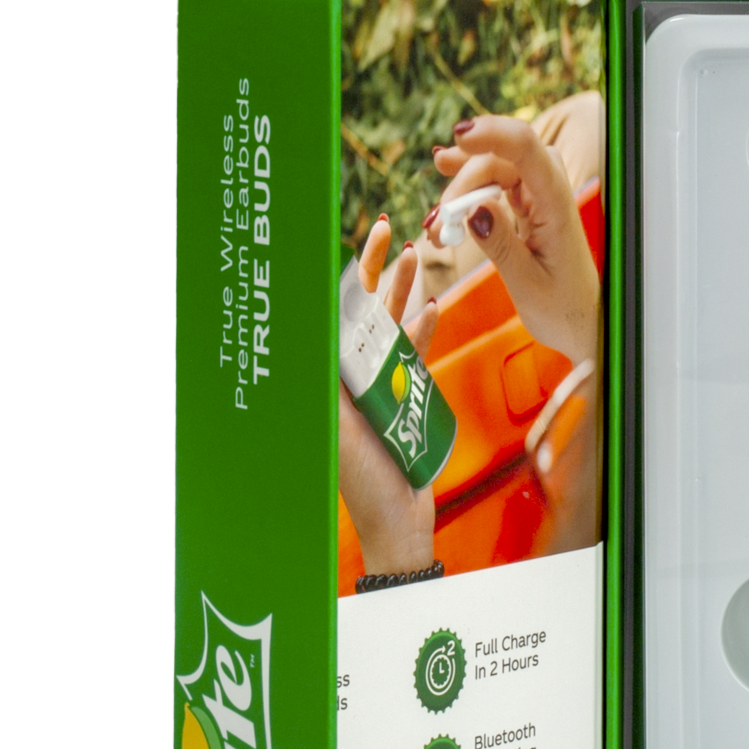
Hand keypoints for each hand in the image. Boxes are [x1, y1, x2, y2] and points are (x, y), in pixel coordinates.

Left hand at [339, 215, 441, 576]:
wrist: (397, 518)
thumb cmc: (362, 479)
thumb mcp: (336, 421)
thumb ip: (328, 375)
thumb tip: (317, 322)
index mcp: (330, 375)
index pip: (336, 311)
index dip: (348, 272)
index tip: (359, 238)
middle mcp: (351, 374)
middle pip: (363, 309)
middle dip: (376, 269)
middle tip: (388, 229)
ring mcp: (380, 384)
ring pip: (391, 325)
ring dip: (403, 290)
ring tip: (415, 255)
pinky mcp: (407, 398)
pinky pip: (415, 355)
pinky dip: (423, 330)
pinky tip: (431, 304)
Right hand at [432, 117, 599, 365]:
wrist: (584, 324)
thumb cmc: (564, 310)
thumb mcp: (527, 284)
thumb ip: (500, 245)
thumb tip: (473, 208)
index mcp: (557, 206)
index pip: (528, 150)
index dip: (493, 133)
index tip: (458, 137)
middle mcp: (551, 194)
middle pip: (500, 159)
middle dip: (462, 183)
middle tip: (438, 226)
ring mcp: (540, 198)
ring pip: (493, 171)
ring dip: (459, 192)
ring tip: (436, 228)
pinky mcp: (529, 208)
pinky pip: (494, 188)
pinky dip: (468, 198)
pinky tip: (447, 209)